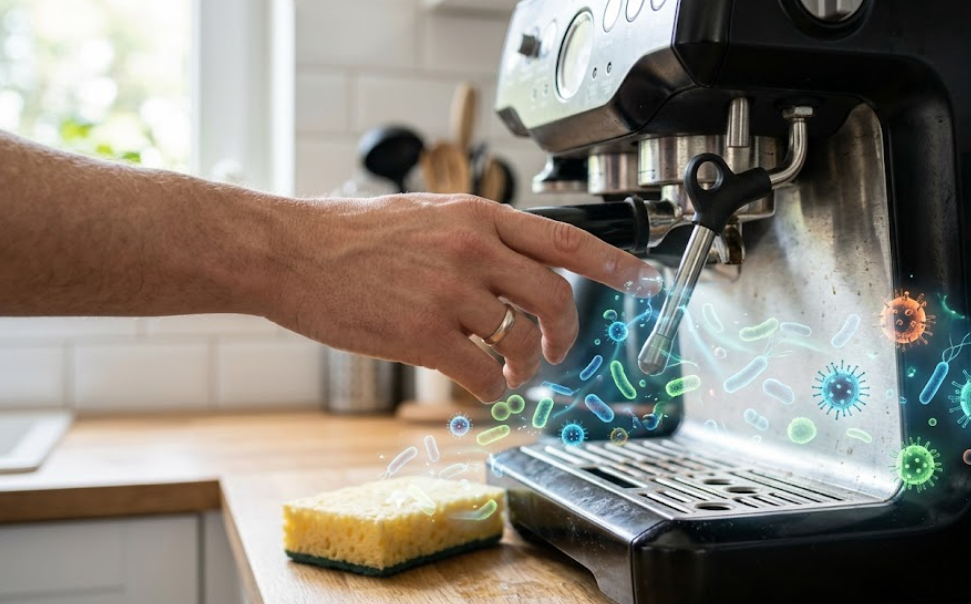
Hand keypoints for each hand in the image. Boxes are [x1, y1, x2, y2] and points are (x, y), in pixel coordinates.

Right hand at [265, 194, 661, 401]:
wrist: (291, 252)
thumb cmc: (350, 235)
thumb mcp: (425, 214)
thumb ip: (475, 236)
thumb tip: (517, 267)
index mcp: (476, 216)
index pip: (566, 240)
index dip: (615, 264)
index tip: (646, 282)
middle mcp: (472, 250)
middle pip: (555, 297)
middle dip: (566, 333)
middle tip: (557, 350)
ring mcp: (449, 293)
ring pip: (520, 341)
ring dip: (525, 365)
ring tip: (511, 371)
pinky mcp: (423, 335)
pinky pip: (485, 373)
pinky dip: (494, 388)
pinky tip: (482, 385)